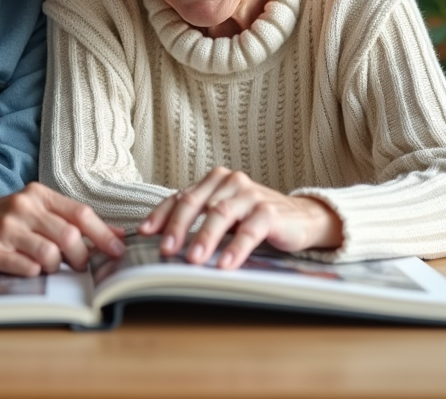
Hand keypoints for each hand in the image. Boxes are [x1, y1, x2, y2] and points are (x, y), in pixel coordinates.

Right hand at [0, 182, 124, 276]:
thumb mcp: (28, 211)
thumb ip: (65, 219)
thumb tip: (112, 234)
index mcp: (36, 194)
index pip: (81, 213)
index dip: (104, 234)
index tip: (118, 250)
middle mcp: (23, 208)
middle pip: (71, 236)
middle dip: (83, 257)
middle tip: (80, 267)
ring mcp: (7, 229)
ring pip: (52, 255)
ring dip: (56, 267)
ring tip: (46, 266)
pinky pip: (28, 269)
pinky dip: (34, 274)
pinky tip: (24, 268)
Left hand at [138, 167, 342, 269]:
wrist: (301, 219)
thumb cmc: (255, 218)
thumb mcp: (224, 216)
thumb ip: (198, 220)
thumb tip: (164, 241)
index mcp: (214, 182)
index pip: (180, 197)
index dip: (161, 215)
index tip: (145, 233)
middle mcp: (230, 182)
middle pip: (195, 203)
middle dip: (177, 227)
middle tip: (166, 249)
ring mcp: (250, 195)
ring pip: (220, 214)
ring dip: (205, 238)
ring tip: (193, 260)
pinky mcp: (269, 211)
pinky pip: (249, 231)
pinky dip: (236, 248)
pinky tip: (226, 264)